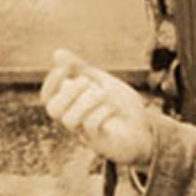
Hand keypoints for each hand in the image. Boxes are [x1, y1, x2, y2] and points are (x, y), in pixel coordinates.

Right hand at [40, 49, 154, 166]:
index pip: (48, 97)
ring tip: (103, 94)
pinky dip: (101, 111)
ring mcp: (86, 134)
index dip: (51, 82)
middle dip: (69, 90)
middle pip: (53, 110)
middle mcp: (75, 122)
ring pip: (69, 119)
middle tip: (88, 82)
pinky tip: (113, 108)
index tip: (67, 68)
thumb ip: (80, 69)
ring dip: (86, 100)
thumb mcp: (102, 82)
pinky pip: (90, 126)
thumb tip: (57, 52)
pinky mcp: (101, 142)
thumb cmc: (121, 107)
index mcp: (73, 106)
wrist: (147, 129)